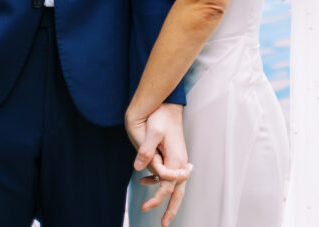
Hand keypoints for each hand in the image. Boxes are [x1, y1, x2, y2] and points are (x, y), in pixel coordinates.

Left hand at [126, 103, 191, 225]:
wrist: (167, 104)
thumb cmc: (161, 116)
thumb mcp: (153, 131)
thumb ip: (147, 150)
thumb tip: (138, 168)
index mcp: (176, 159)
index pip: (167, 187)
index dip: (156, 199)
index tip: (144, 207)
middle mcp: (180, 161)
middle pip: (178, 191)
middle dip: (171, 209)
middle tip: (164, 223)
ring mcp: (178, 158)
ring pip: (174, 184)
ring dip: (164, 196)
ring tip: (151, 206)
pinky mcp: (173, 154)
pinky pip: (168, 173)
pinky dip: (158, 181)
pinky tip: (145, 181)